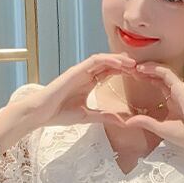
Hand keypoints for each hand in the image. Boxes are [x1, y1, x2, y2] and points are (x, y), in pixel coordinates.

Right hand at [18, 52, 139, 128]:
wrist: (42, 113)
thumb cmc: (60, 114)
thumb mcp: (88, 116)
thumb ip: (105, 116)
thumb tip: (122, 122)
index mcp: (89, 83)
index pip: (110, 73)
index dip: (124, 73)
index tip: (139, 77)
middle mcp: (86, 74)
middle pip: (109, 64)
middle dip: (125, 65)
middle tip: (141, 68)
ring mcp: (81, 71)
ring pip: (104, 60)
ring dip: (119, 60)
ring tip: (133, 64)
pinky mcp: (76, 70)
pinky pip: (95, 61)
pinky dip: (108, 60)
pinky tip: (120, 64)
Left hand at [120, 62, 183, 152]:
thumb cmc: (183, 135)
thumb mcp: (159, 128)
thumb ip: (144, 122)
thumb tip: (127, 122)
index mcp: (172, 101)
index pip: (158, 84)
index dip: (146, 79)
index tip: (132, 77)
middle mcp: (175, 93)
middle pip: (159, 76)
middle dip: (145, 71)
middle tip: (131, 69)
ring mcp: (178, 89)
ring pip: (162, 72)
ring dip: (148, 67)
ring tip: (134, 66)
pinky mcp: (180, 88)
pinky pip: (166, 73)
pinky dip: (154, 69)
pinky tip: (143, 69)